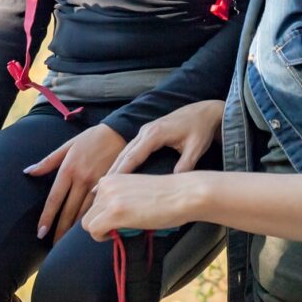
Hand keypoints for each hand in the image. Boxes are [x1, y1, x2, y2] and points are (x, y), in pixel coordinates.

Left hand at [24, 124, 125, 242]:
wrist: (118, 132)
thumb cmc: (90, 139)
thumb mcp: (68, 146)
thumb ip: (48, 161)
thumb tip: (28, 171)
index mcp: (69, 169)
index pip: (55, 199)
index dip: (47, 217)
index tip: (40, 233)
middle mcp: (81, 178)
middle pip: (68, 211)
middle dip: (60, 230)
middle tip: (53, 246)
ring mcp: (97, 184)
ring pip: (84, 212)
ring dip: (75, 230)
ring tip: (67, 243)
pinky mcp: (109, 187)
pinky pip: (98, 208)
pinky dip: (92, 220)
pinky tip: (89, 229)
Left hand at [82, 173, 195, 241]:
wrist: (182, 194)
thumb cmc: (165, 196)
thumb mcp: (135, 191)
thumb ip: (118, 199)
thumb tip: (106, 219)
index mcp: (111, 178)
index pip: (93, 203)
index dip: (105, 216)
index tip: (120, 220)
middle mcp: (106, 184)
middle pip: (88, 213)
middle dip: (102, 224)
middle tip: (122, 229)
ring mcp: (109, 198)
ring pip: (87, 223)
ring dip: (102, 231)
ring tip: (123, 231)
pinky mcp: (115, 212)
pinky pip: (94, 230)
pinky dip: (102, 238)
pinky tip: (119, 235)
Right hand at [108, 100, 223, 176]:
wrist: (203, 111)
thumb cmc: (199, 129)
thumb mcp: (195, 148)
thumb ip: (185, 165)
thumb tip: (175, 184)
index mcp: (155, 133)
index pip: (134, 155)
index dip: (121, 171)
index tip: (109, 185)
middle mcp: (146, 131)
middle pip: (124, 153)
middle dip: (112, 171)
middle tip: (98, 190)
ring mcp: (145, 131)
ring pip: (126, 151)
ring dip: (115, 167)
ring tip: (103, 185)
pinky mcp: (148, 133)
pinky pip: (131, 149)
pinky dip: (122, 161)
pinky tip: (117, 173)